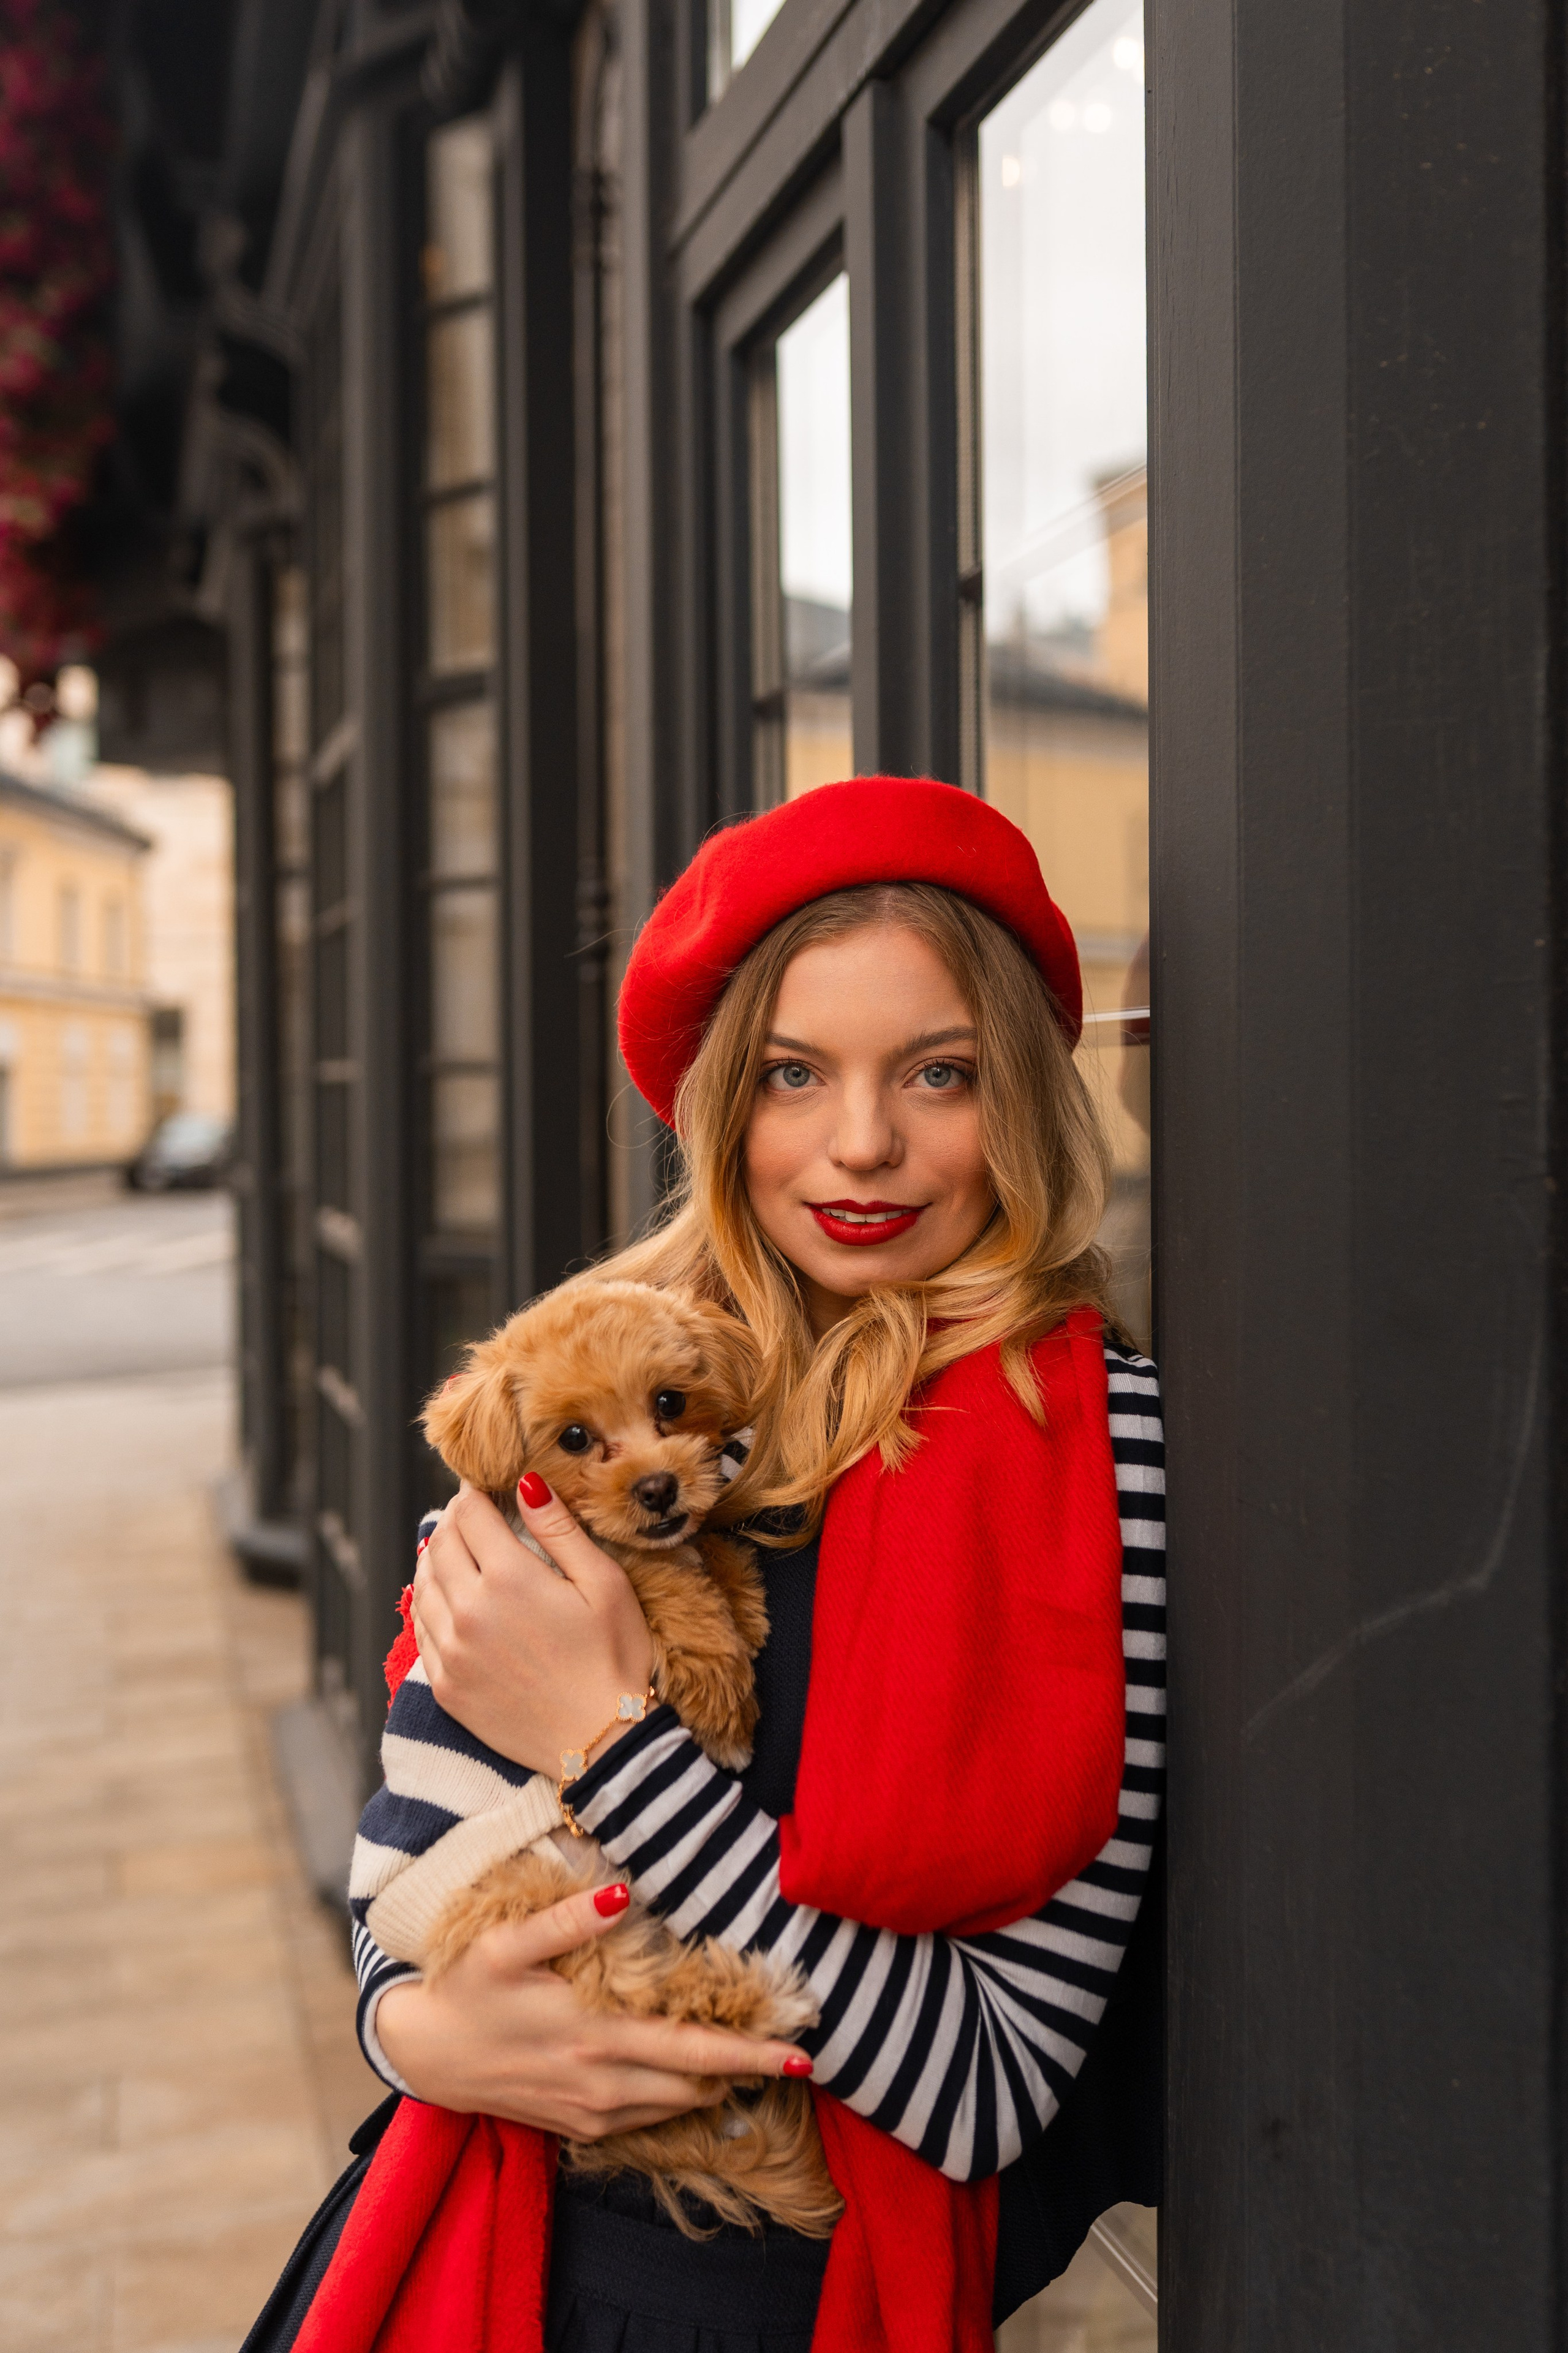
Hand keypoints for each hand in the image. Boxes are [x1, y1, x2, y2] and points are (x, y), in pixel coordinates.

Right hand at [375, 1883, 811, 2135]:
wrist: (425, 2056)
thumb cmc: (467, 1989)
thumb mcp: (505, 1945)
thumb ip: (566, 1918)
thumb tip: (622, 1892)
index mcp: (596, 2036)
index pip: (695, 2052)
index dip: (754, 2056)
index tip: (806, 2054)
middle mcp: (604, 2083)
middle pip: (700, 2085)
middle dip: (751, 2071)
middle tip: (797, 2049)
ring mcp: (594, 2112)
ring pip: (679, 2105)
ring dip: (717, 2083)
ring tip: (751, 2054)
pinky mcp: (582, 2127)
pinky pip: (649, 2117)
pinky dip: (679, 2095)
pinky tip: (691, 2071)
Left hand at [412, 1480, 654, 1774]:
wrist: (602, 1744)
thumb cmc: (614, 1659)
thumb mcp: (604, 1585)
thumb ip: (560, 1531)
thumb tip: (527, 1484)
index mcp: (509, 1579)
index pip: (471, 1514)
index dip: (475, 1492)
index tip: (482, 1485)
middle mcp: (468, 1611)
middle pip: (440, 1545)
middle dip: (454, 1520)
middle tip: (471, 1512)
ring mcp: (451, 1652)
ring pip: (423, 1585)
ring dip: (436, 1558)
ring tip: (456, 1549)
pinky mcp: (445, 1686)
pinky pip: (422, 1629)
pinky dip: (430, 1604)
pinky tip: (448, 1599)